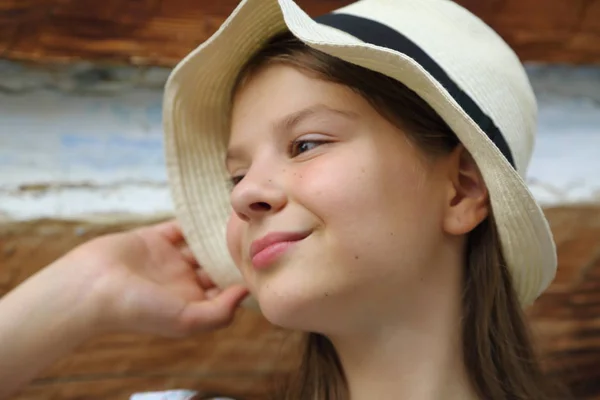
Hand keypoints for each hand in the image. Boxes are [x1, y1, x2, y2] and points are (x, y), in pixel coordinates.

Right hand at [62, 219, 248, 337]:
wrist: (93, 287)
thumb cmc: (138, 309)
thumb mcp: (186, 320)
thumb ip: (219, 312)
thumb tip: (245, 293)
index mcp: (188, 302)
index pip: (222, 291)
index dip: (239, 279)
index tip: (259, 262)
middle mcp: (180, 282)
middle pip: (213, 265)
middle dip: (230, 254)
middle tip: (255, 236)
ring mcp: (166, 259)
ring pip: (199, 244)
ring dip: (214, 235)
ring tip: (238, 221)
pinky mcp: (153, 239)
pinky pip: (178, 227)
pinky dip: (193, 220)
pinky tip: (211, 211)